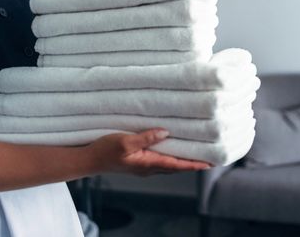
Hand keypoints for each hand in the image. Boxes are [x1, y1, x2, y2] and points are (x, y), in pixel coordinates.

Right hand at [87, 129, 211, 176]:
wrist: (89, 160)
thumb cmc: (105, 151)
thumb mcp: (125, 141)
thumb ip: (146, 138)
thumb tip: (165, 132)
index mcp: (148, 164)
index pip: (177, 165)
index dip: (194, 164)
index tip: (210, 163)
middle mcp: (149, 167)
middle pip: (176, 166)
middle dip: (193, 162)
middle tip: (210, 157)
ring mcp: (144, 166)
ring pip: (169, 164)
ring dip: (183, 159)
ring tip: (196, 152)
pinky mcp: (138, 161)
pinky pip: (160, 160)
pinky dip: (171, 156)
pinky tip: (172, 147)